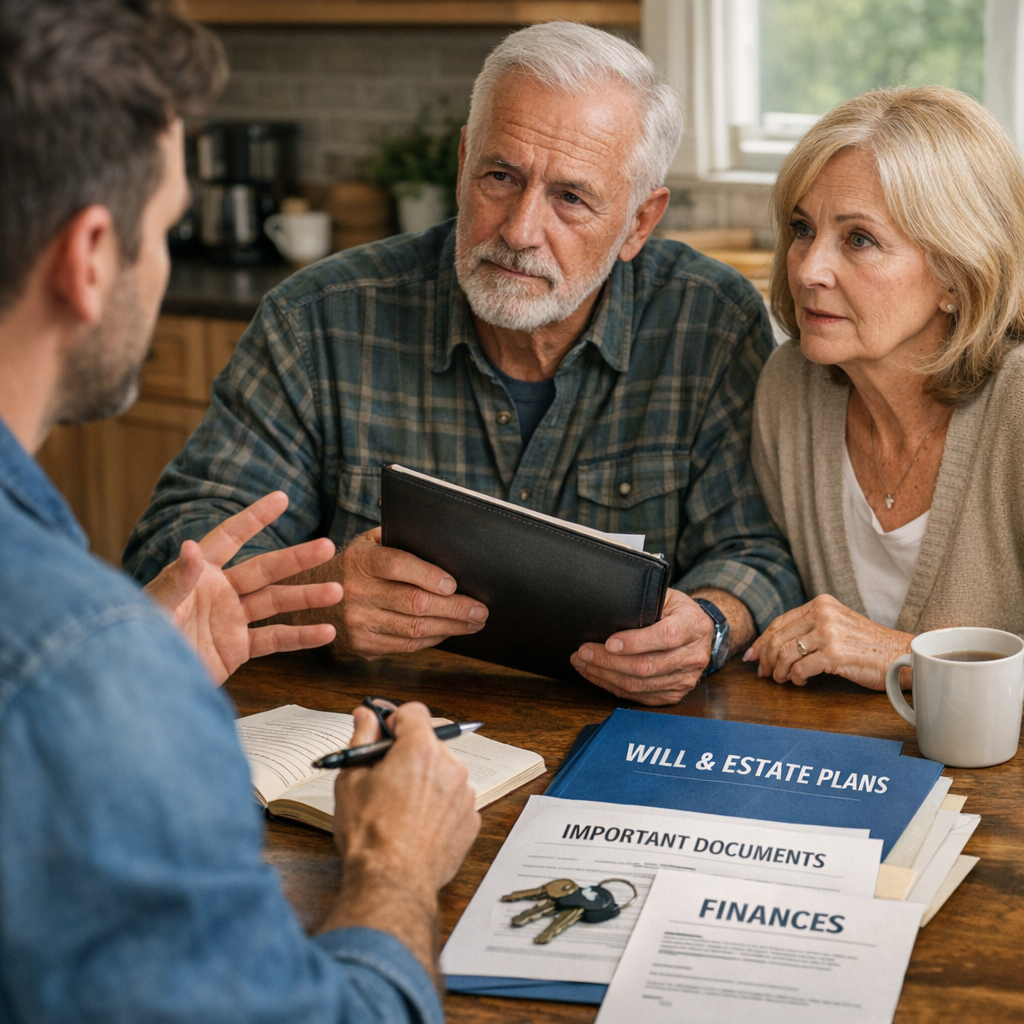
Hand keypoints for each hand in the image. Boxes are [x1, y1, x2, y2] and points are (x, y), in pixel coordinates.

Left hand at [144, 491, 342, 683]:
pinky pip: (274, 640)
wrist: (141, 683)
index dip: (255, 517)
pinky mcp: (236, 649)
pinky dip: (301, 637)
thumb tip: (191, 547)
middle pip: (265, 570)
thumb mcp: (155, 606)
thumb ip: (176, 580)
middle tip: (327, 546)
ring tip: (336, 591)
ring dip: (306, 597)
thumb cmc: (138, 638)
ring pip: (275, 603)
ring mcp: (230, 620)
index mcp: (199, 573)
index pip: (230, 538)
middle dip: (296, 558)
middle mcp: (219, 592)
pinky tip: (326, 632)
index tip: (281, 498)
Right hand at [324, 701, 480, 977]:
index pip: (414, 711)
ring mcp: (464, 793)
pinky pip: (454, 799)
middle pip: (432, 741)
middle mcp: (450, 765)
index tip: (386, 733)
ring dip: (427, 778)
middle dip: (411, 751)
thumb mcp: (351, 780)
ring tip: (401, 807)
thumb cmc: (369, 835)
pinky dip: (439, 805)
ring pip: (444, 771)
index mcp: (420, 749)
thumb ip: (362, 740)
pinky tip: (417, 824)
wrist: (392, 882)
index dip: (396, 719)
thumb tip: (366, 717)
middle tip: (389, 773)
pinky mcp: (471, 819)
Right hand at [334, 527, 488, 658]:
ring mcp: (358, 622)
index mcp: (360, 560)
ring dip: (450, 627)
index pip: (398, 566)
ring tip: (474, 622)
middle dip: (454, 608)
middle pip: (414, 603)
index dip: (428, 575)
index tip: (454, 583)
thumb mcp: (367, 543)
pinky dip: (432, 640)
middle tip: (480, 609)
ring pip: (414, 629)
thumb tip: (443, 545)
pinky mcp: (362, 645)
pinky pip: (405, 646)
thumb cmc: (353, 566)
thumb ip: (398, 540)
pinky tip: (449, 631)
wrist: (311, 599)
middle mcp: (356, 592)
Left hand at [570, 589, 713, 705]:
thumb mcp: (666, 597)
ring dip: (606, 676)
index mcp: (693, 626)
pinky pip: (640, 695)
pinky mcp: (675, 693)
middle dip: (609, 662)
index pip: (666, 636)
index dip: (636, 642)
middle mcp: (693, 655)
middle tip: (583, 652)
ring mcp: (686, 678)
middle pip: (648, 666)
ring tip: (583, 664)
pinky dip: (614, 687)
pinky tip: (598, 676)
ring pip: (640, 684)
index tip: (609, 642)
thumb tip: (606, 613)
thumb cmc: (676, 610)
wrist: (699, 631)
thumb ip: (644, 605)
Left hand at [743, 594, 911, 689]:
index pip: (779, 622)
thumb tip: (771, 646)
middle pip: (777, 638)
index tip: (751, 656)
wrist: (900, 654)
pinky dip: (795, 679)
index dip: (761, 641)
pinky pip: (800, 669)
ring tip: (783, 679)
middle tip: (764, 674)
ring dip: (778, 671)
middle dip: (765, 659)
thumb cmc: (868, 644)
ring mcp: (829, 633)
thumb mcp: (837, 625)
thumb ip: (809, 628)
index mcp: (821, 604)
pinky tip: (801, 682)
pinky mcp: (835, 654)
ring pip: (784, 654)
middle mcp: (823, 614)